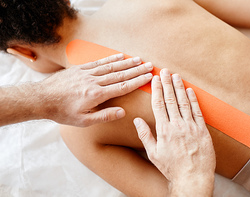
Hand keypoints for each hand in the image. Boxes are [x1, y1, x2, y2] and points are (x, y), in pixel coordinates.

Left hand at [37, 54, 152, 126]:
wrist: (41, 99)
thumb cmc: (62, 112)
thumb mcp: (83, 121)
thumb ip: (104, 116)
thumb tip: (122, 112)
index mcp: (96, 95)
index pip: (122, 87)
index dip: (137, 81)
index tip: (148, 77)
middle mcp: (93, 82)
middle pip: (120, 74)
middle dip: (136, 70)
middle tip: (149, 65)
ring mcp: (87, 73)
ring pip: (111, 66)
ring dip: (126, 62)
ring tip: (139, 59)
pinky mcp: (80, 69)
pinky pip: (99, 62)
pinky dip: (110, 58)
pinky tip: (119, 56)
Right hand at [133, 69, 215, 195]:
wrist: (192, 177)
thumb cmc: (171, 167)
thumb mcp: (153, 153)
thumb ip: (145, 135)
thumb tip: (137, 120)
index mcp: (163, 130)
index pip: (158, 104)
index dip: (156, 90)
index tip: (155, 79)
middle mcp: (177, 125)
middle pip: (170, 100)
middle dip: (167, 84)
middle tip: (165, 71)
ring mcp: (191, 127)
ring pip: (184, 102)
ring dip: (180, 88)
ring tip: (176, 76)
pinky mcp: (202, 130)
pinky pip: (197, 112)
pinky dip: (194, 100)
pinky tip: (190, 90)